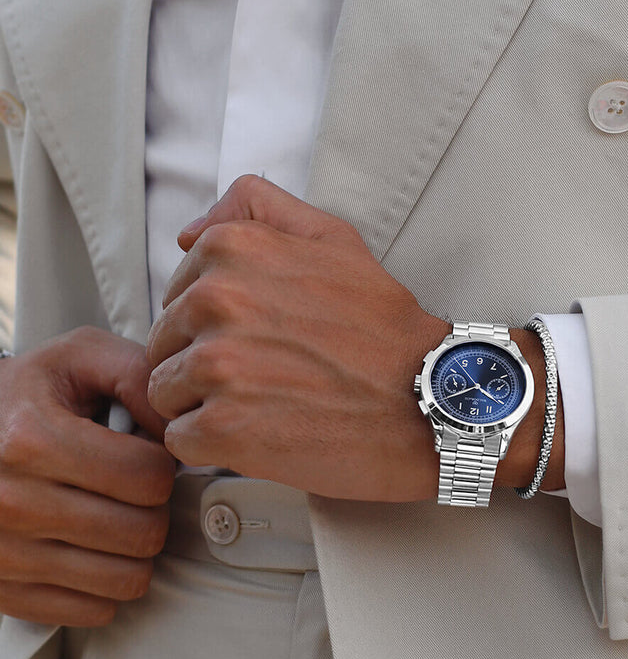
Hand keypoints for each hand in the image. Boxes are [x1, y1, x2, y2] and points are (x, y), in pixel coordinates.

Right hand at [0, 328, 176, 626]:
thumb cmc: (29, 394)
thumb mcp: (80, 357)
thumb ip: (139, 375)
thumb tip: (178, 428)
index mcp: (32, 440)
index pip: (148, 479)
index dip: (162, 465)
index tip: (144, 456)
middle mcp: (12, 502)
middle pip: (142, 532)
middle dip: (154, 509)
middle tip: (134, 490)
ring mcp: (4, 553)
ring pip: (125, 580)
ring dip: (136, 550)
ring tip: (117, 517)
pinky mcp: (5, 591)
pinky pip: (93, 611)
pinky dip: (106, 585)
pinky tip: (93, 550)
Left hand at [147, 175, 447, 500]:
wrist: (431, 399)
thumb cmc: (385, 331)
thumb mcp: (334, 240)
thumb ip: (259, 210)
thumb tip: (189, 231)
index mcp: (233, 250)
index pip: (177, 298)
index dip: (214, 328)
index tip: (260, 343)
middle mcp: (216, 301)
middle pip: (166, 345)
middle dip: (205, 367)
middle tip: (268, 379)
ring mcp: (217, 366)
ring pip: (166, 393)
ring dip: (207, 408)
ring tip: (267, 408)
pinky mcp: (221, 427)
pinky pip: (181, 440)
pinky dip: (215, 448)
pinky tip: (262, 437)